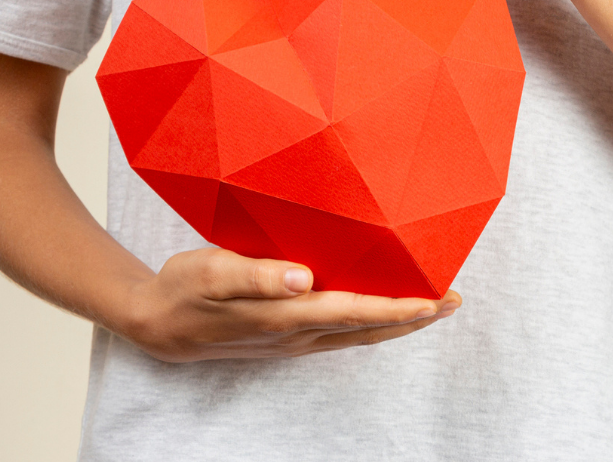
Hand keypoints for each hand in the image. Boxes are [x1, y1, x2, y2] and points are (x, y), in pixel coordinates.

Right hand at [117, 248, 460, 361]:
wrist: (157, 324)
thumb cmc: (183, 290)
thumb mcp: (211, 272)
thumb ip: (258, 275)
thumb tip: (303, 278)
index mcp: (285, 315)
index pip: (356, 312)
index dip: (400, 307)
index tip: (437, 299)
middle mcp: (297, 333)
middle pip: (369, 328)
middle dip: (414, 317)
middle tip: (455, 300)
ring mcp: (294, 340)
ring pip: (360, 334)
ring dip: (398, 322)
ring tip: (433, 307)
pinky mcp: (287, 336)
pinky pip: (342, 333)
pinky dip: (372, 322)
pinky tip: (380, 310)